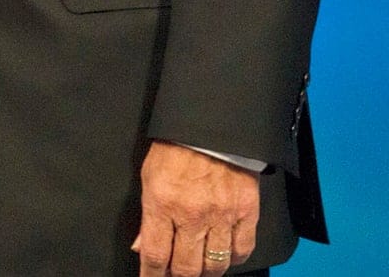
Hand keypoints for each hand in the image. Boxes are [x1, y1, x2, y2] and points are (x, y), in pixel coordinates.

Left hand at [134, 141, 259, 276]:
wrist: (212, 127)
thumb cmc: (175, 148)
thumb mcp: (148, 177)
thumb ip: (146, 215)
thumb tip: (141, 246)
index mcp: (162, 204)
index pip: (155, 254)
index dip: (151, 275)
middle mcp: (192, 214)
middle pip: (186, 267)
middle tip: (175, 275)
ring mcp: (222, 216)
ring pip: (214, 264)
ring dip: (205, 272)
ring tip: (199, 270)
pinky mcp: (246, 212)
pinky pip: (242, 249)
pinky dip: (233, 259)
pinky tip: (225, 258)